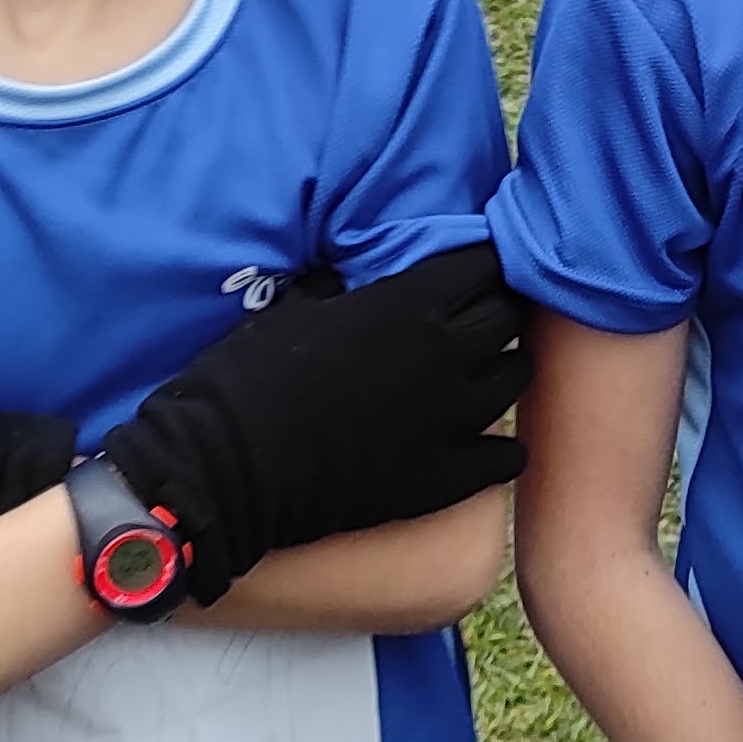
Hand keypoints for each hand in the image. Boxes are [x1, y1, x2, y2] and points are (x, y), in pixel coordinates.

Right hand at [98, 251, 529, 599]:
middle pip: (509, 317)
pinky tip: (484, 446)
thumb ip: (341, 287)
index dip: (482, 264)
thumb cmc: (247, 378)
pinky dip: (501, 449)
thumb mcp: (292, 307)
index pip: (486, 263)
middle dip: (497, 311)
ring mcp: (452, 419)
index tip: (469, 270)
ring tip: (479, 377)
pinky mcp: (445, 478)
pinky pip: (507, 457)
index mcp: (410, 302)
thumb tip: (350, 275)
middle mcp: (447, 353)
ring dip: (501, 371)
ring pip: (516, 378)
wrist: (226, 471)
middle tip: (474, 319)